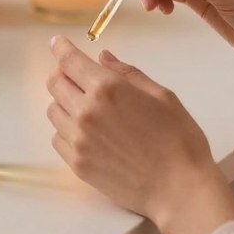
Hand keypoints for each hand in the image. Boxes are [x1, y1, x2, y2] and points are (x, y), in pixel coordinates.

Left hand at [46, 35, 233, 233]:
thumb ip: (127, 73)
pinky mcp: (77, 164)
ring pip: (53, 110)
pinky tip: (87, 133)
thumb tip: (102, 57)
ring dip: (65, 103)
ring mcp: (79, 140)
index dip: (61, 48)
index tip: (57, 43)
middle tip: (77, 75)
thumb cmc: (179, 140)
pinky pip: (58, 138)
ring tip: (87, 107)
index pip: (69, 60)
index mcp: (107, 89)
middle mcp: (86, 112)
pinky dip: (67, 130)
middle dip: (63, 73)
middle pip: (55, 83)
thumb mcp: (161, 96)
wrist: (180, 190)